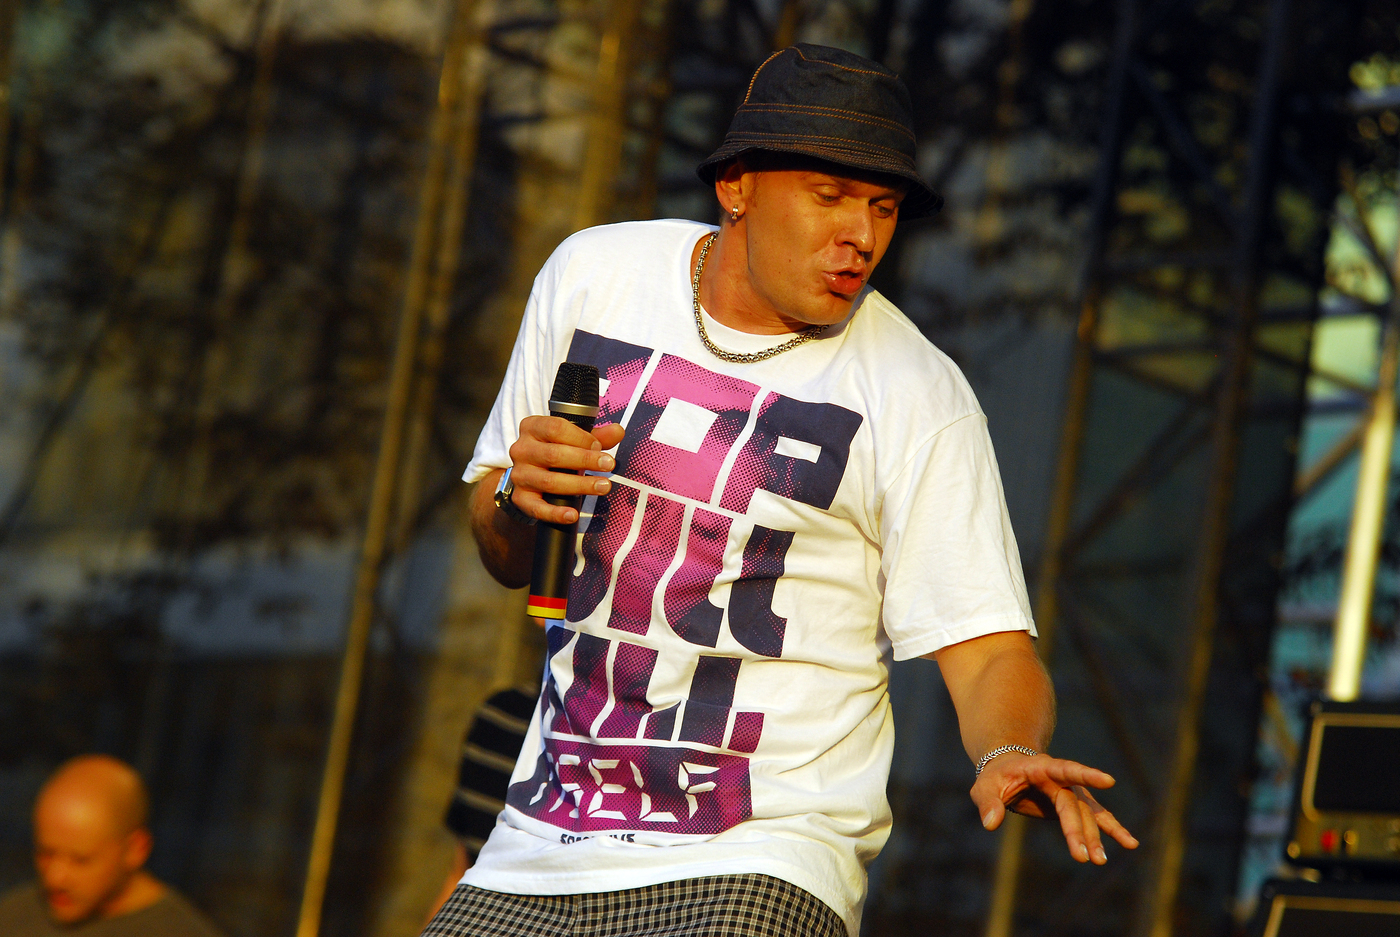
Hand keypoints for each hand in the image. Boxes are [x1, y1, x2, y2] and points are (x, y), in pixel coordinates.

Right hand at [506, 416, 624, 524]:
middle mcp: (521, 450)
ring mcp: (519, 475)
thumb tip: (617, 431)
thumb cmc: (556, 451)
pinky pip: (536, 508)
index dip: (581, 438)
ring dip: (579, 485)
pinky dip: (555, 513)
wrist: (529, 477)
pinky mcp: (520, 498)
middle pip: (554, 455)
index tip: (599, 447)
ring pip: (549, 481)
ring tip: (603, 486)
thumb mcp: (573, 439)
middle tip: (609, 465)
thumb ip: (596, 436)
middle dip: (585, 460)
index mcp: (532, 427)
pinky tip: (572, 514)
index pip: (555, 428)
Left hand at [971, 753, 1137, 864]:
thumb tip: (991, 823)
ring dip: (1095, 837)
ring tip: (1100, 860)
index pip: (1064, 769)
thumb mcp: (984, 786)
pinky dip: (1112, 830)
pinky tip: (1130, 843)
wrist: (1008, 769)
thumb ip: (988, 803)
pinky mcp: (1074, 805)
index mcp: (1040, 767)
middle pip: (1072, 805)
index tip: (1109, 781)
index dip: (1085, 774)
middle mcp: (1061, 779)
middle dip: (1078, 831)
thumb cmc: (995, 777)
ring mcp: (1070, 792)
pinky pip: (1095, 818)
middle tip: (1083, 858)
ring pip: (1087, 815)